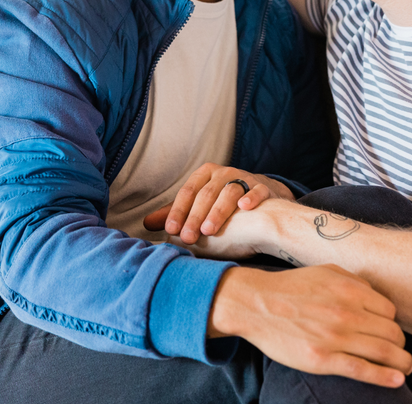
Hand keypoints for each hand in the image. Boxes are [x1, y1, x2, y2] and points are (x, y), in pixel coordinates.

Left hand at [143, 163, 293, 243]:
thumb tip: (147, 223)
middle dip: (195, 217)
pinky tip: (244, 207)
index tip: (171, 230)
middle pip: (206, 194)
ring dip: (218, 211)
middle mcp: (224, 173)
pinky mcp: (264, 188)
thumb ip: (176, 213)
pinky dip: (252, 197)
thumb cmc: (222, 205)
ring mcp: (245, 179)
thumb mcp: (198, 205)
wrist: (261, 200)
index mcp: (204, 175)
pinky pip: (258, 191)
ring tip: (209, 230)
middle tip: (187, 238)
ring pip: (230, 192)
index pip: (187, 192)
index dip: (178, 211)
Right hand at [211, 265, 411, 387]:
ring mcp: (335, 337)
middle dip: (400, 345)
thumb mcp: (325, 272)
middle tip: (399, 352)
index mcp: (350, 290)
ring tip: (405, 368)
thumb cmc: (290, 288)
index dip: (392, 323)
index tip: (389, 332)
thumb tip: (376, 296)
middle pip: (392, 333)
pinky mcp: (322, 359)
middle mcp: (347, 312)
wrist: (256, 304)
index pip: (389, 311)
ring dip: (401, 363)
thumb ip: (354, 281)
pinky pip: (362, 370)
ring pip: (384, 352)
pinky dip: (385, 377)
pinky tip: (397, 381)